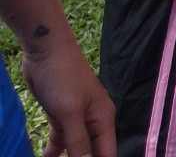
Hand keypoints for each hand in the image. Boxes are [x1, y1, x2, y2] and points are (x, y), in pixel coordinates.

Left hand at [22, 29, 116, 156]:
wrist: (46, 51)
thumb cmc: (63, 79)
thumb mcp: (70, 113)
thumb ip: (78, 142)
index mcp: (103, 119)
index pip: (107, 153)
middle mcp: (94, 121)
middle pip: (93, 152)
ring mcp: (76, 118)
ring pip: (75, 147)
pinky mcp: (60, 115)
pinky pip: (61, 139)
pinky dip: (54, 151)